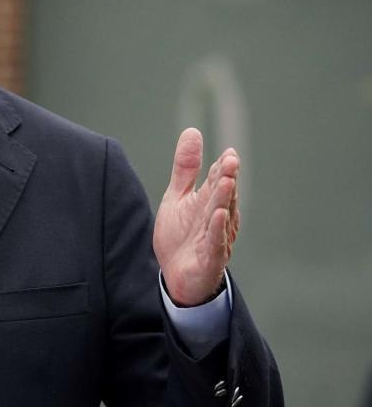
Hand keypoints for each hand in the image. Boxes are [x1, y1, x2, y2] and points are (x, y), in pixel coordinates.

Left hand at [153, 128, 239, 306]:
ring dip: (225, 199)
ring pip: (222, 215)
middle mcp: (217, 218)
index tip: (228, 153)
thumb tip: (193, 131)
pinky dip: (218, 229)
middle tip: (231, 161)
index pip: (217, 181)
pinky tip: (219, 214)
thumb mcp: (178, 196)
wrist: (175, 276)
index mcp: (210, 201)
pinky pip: (215, 242)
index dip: (222, 168)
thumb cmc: (181, 235)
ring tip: (228, 181)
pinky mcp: (210, 257)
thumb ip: (186, 167)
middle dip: (227, 178)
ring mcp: (215, 237)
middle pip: (223, 195)